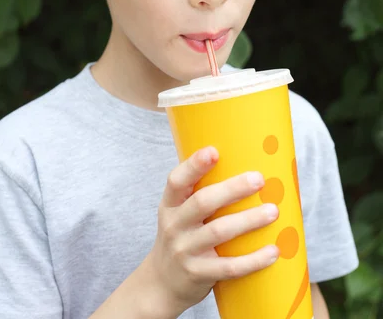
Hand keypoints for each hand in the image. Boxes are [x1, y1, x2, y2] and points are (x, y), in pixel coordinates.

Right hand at [147, 146, 279, 315]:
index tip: (214, 151)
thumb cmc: (181, 237)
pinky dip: (253, 260)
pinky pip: (229, 267)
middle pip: (202, 202)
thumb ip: (200, 193)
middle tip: (259, 179)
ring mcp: (184, 250)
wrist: (161, 283)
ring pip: (218, 231)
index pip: (177, 180)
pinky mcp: (198, 274)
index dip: (194, 165)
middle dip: (232, 189)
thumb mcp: (179, 213)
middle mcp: (174, 225)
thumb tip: (245, 168)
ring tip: (272, 211)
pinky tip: (273, 251)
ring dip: (248, 220)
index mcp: (170, 204)